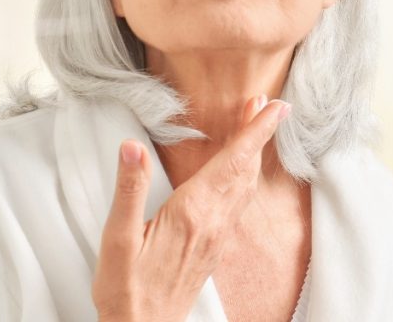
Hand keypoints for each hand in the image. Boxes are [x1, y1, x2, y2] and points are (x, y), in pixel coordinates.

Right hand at [91, 95, 291, 321]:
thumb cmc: (126, 288)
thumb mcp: (118, 237)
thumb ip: (129, 189)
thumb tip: (132, 148)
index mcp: (192, 213)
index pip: (231, 163)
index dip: (255, 132)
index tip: (274, 107)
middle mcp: (212, 223)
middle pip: (244, 170)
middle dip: (258, 134)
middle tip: (266, 105)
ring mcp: (216, 237)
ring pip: (245, 188)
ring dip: (253, 155)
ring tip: (255, 129)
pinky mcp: (213, 248)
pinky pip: (238, 204)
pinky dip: (244, 178)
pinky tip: (239, 175)